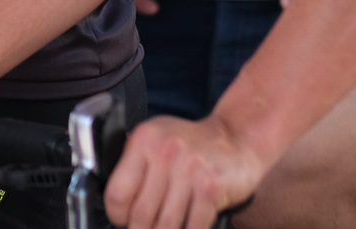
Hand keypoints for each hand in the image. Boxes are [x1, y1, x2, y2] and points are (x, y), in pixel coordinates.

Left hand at [104, 113, 263, 228]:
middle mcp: (165, 152)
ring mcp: (189, 169)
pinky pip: (193, 226)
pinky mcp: (211, 187)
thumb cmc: (193, 145)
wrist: (237, 137)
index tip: (123, 219)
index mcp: (144, 140)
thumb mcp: (158, 142)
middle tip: (146, 227)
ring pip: (166, 225)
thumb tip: (119, 208)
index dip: (117, 215)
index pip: (117, 192)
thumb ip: (137, 168)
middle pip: (141, 214)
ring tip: (164, 227)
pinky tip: (187, 226)